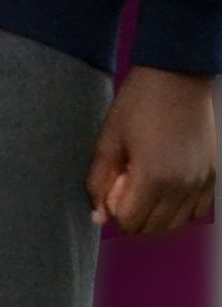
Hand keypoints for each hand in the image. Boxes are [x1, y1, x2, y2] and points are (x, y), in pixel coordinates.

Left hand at [88, 67, 216, 235]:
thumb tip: (97, 216)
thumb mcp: (108, 140)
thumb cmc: (137, 105)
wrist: (177, 78)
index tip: (109, 192)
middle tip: (124, 190)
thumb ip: (98, 181)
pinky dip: (180, 209)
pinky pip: (197, 211)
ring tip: (143, 188)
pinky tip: (166, 190)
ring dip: (155, 216)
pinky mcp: (211, 175)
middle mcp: (182, 187)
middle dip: (133, 217)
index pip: (130, 223)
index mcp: (153, 178)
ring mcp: (200, 182)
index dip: (113, 213)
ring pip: (176, 223)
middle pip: (153, 228)